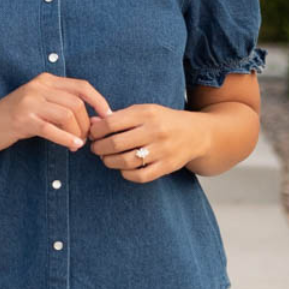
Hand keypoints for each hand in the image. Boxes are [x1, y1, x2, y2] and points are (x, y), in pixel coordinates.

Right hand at [0, 72, 111, 155]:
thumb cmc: (15, 118)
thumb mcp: (39, 104)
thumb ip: (62, 105)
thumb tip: (93, 118)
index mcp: (46, 80)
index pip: (82, 86)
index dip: (99, 101)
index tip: (108, 116)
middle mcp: (39, 87)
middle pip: (76, 103)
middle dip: (86, 124)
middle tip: (86, 138)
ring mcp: (30, 102)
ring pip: (67, 115)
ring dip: (77, 133)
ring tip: (77, 143)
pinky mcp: (23, 119)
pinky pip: (52, 129)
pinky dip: (66, 139)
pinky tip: (73, 147)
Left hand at [85, 104, 210, 181]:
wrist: (196, 134)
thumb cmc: (163, 121)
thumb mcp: (144, 111)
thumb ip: (119, 117)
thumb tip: (92, 124)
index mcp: (147, 114)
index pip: (112, 123)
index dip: (96, 131)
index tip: (93, 134)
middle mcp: (155, 131)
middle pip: (116, 143)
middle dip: (99, 148)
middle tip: (96, 149)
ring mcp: (162, 150)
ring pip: (126, 161)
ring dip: (109, 162)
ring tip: (106, 158)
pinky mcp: (167, 166)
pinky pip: (139, 176)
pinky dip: (126, 174)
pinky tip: (123, 168)